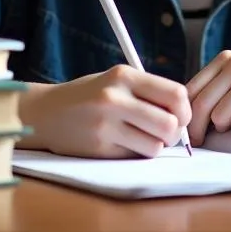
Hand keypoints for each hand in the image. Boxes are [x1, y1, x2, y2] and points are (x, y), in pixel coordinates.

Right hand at [19, 65, 191, 158]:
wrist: (45, 112)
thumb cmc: (89, 95)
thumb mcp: (116, 80)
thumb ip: (147, 91)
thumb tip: (185, 112)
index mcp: (124, 75)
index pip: (175, 93)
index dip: (185, 109)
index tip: (181, 116)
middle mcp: (115, 98)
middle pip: (170, 123)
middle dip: (175, 133)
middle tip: (166, 133)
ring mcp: (106, 124)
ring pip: (156, 145)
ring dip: (156, 146)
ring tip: (143, 137)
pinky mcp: (99, 148)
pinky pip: (135, 156)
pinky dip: (136, 153)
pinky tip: (123, 143)